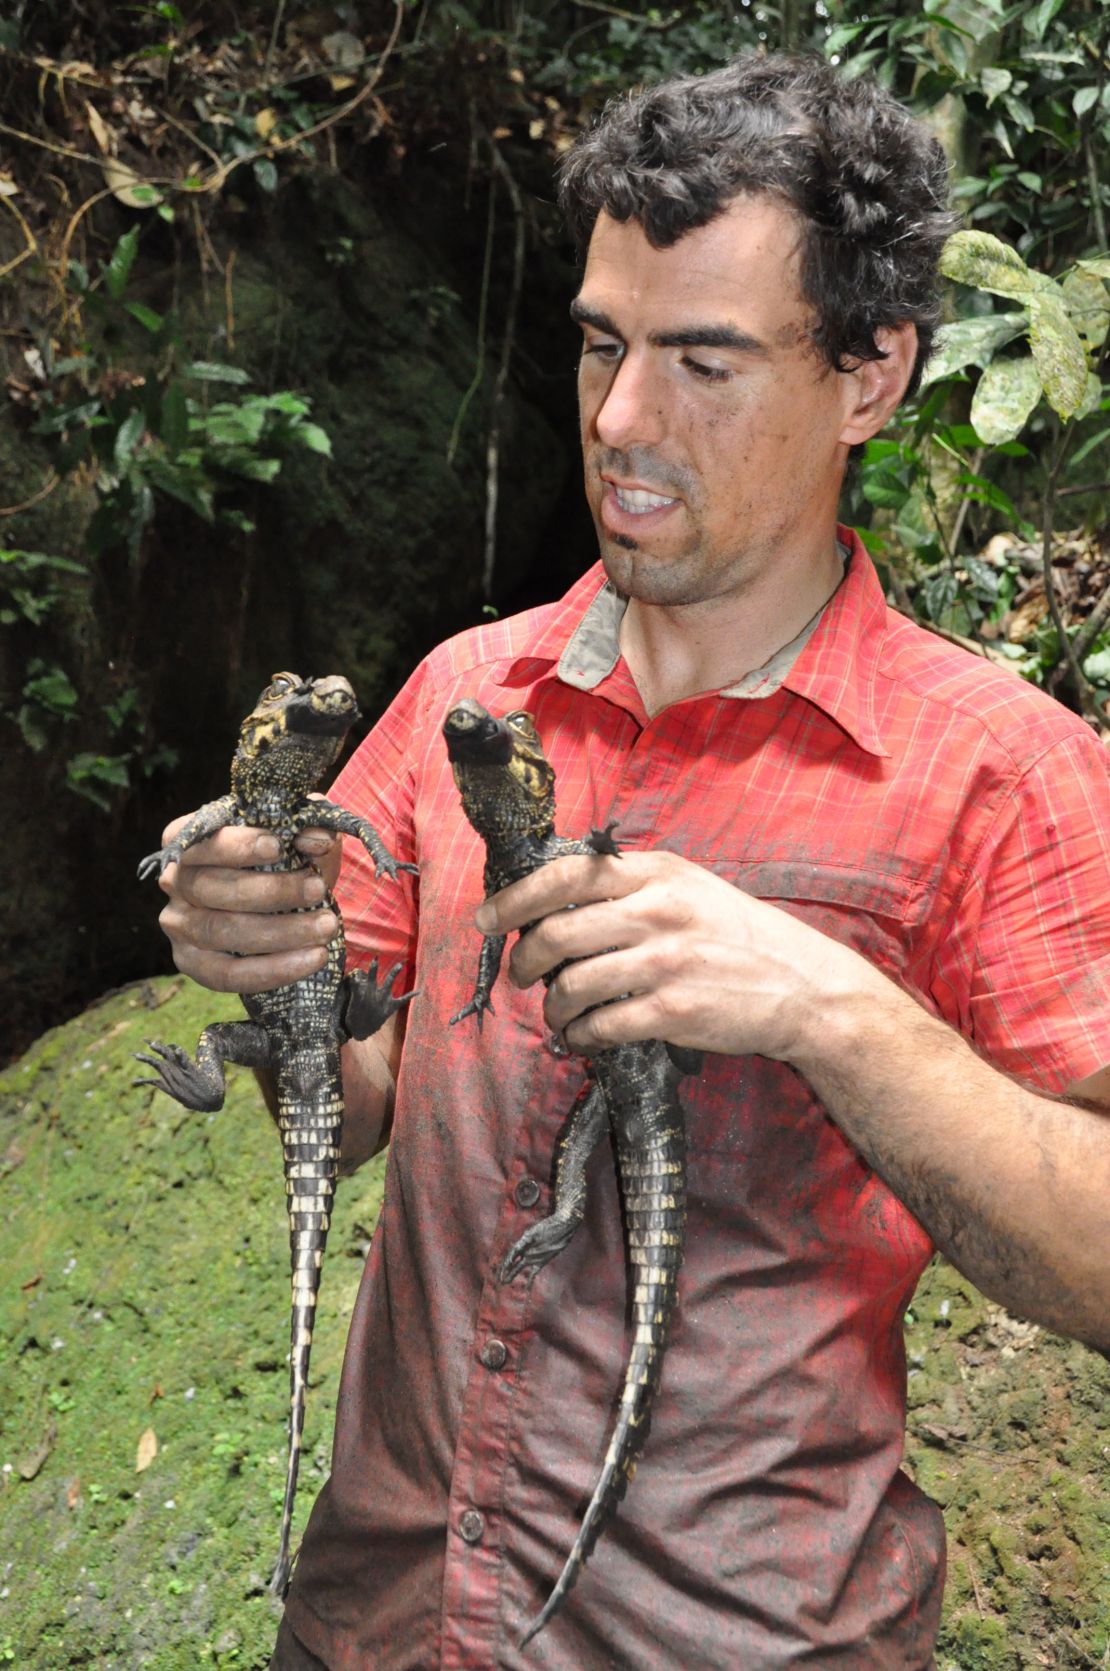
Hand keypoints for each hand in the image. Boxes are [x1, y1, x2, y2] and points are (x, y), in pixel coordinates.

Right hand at [154, 809, 341, 994]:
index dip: (237, 846)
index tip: (278, 846)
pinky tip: (313, 958)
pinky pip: (228, 974)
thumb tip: (319, 840)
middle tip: (318, 889)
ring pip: (221, 932)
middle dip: (271, 891)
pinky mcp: (191, 962)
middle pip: (212, 889)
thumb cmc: (284, 858)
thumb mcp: (297, 835)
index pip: (203, 842)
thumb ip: (307, 830)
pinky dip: (275, 969)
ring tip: (326, 926)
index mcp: (188, 840)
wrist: (283, 899)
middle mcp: (174, 881)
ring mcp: (179, 924)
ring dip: (281, 932)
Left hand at [475, 848, 862, 1060]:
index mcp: (656, 873)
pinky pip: (599, 1026)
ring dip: (552, 1007)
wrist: (804, 987)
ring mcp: (664, 962)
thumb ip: (632, 887)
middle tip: (521, 975)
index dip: (514, 899)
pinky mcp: (673, 1010)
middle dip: (523, 961)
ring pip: (571, 985)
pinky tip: (583, 1039)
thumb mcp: (689, 888)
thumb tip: (558, 902)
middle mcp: (656, 911)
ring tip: (558, 1014)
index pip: (565, 875)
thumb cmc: (739, 937)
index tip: (486, 919)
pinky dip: (579, 1037)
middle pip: (555, 933)